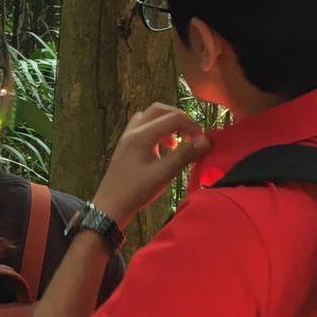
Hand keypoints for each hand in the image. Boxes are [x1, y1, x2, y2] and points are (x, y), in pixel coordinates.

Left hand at [91, 103, 209, 228]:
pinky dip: (157, 130)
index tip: (202, 142)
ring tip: (177, 142)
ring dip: (167, 123)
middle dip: (179, 118)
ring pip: (150, 117)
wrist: (110, 206)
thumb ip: (184, 155)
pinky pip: (144, 128)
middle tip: (191, 135)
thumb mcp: (163, 173)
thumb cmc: (136, 191)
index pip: (173, 118)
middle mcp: (132, 131)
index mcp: (141, 135)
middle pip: (159, 110)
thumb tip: (206, 140)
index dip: (192, 126)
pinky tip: (164, 148)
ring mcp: (127, 137)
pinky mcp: (127, 145)